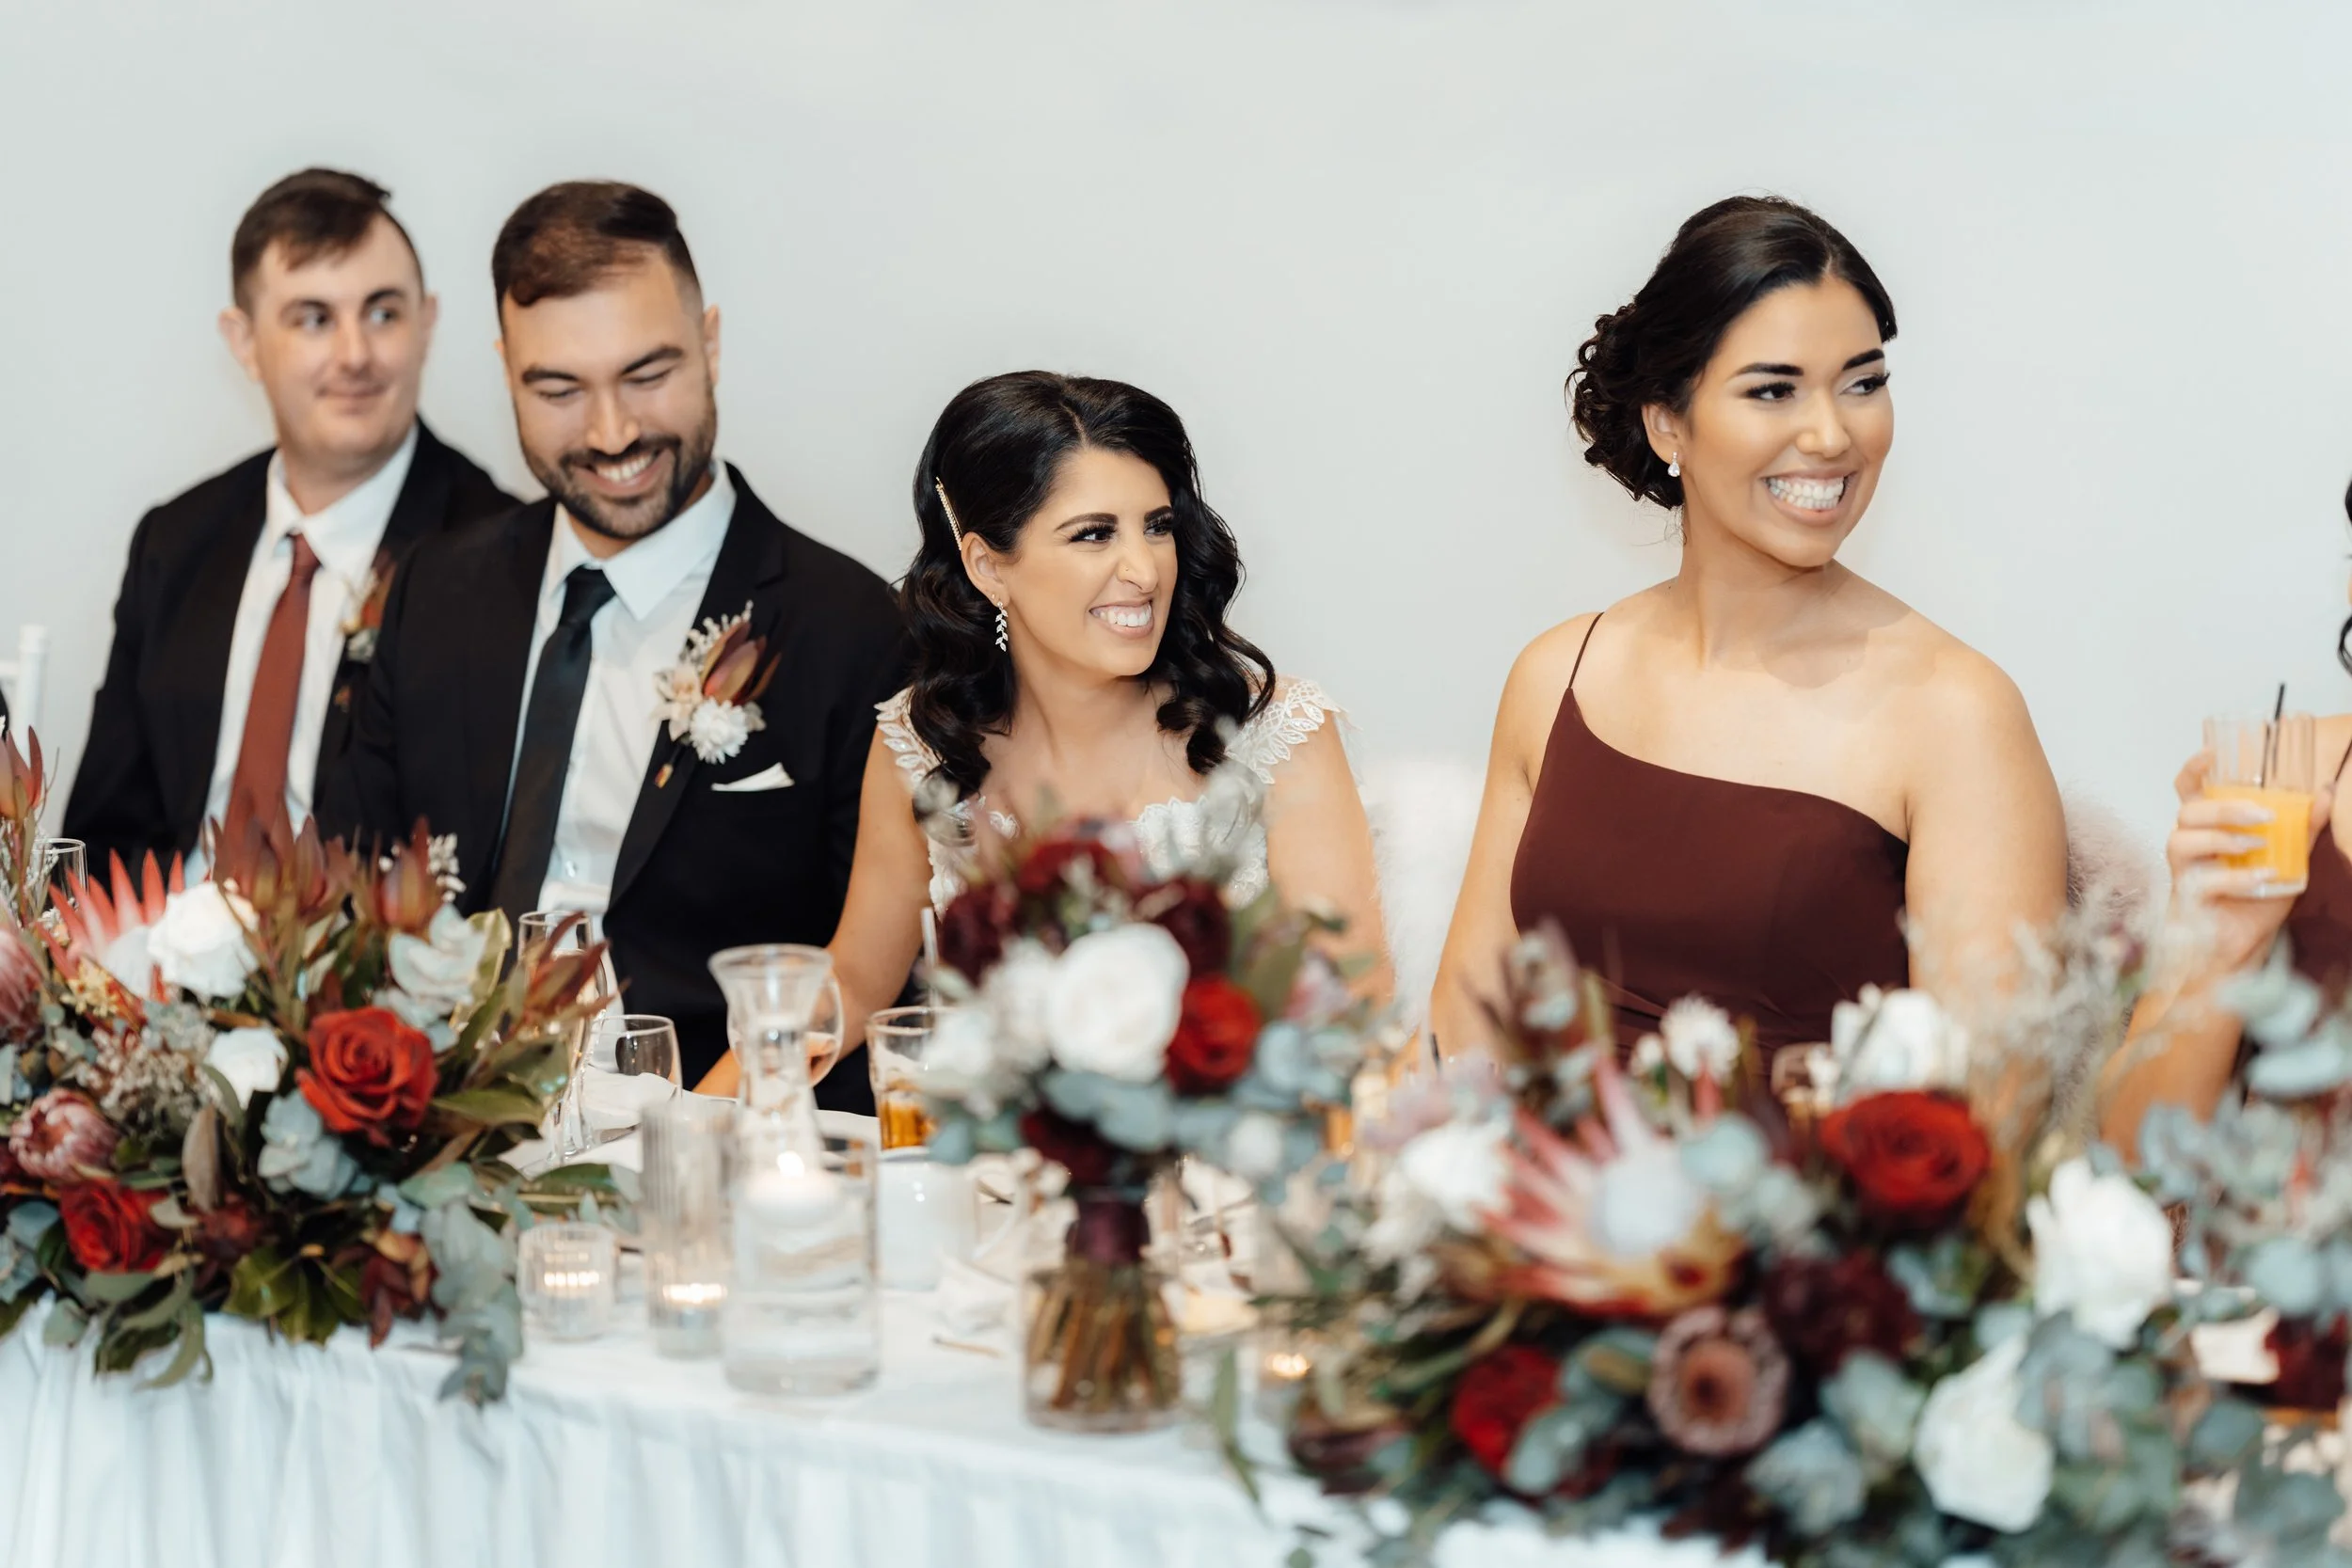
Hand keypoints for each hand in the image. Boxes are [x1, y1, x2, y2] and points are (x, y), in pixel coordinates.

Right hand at [2164, 748, 2331, 971]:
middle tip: (2263, 814)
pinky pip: (2203, 880)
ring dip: (2221, 838)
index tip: (2213, 754)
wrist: (2241, 947)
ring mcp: (2183, 872)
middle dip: (2224, 807)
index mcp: (2206, 829)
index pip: (2188, 791)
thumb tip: (2324, 793)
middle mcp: (2188, 845)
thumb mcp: (2287, 858)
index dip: (2193, 770)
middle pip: (2188, 811)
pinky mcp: (2187, 899)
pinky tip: (2264, 878)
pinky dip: (2237, 877)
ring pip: (2182, 840)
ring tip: (2256, 844)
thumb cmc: (2254, 901)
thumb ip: (2301, 828)